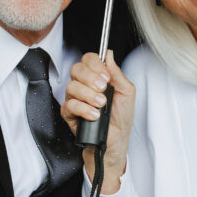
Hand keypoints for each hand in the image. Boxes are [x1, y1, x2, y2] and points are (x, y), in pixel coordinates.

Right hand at [62, 50, 134, 193]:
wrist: (117, 140)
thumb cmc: (121, 117)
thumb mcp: (127, 92)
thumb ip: (117, 73)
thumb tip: (109, 55)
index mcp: (97, 77)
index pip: (88, 59)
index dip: (95, 64)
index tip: (106, 76)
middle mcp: (84, 85)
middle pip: (76, 69)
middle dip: (91, 78)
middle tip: (103, 89)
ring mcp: (75, 99)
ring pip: (72, 86)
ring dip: (89, 95)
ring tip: (101, 105)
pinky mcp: (69, 114)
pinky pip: (69, 105)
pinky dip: (83, 109)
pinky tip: (94, 114)